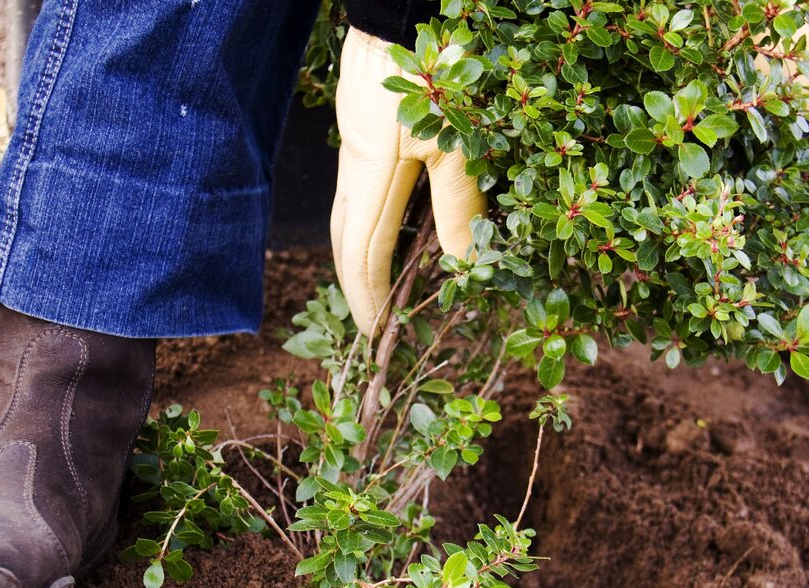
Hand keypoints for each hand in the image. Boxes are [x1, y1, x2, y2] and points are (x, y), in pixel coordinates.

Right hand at [330, 26, 485, 334]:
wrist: (396, 15)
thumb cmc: (432, 75)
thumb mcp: (455, 144)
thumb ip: (457, 206)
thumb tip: (463, 266)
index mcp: (371, 181)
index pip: (362, 257)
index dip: (369, 299)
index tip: (376, 335)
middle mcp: (353, 174)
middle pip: (345, 245)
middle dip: (356, 288)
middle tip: (371, 325)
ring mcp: (352, 155)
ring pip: (346, 222)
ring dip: (356, 261)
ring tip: (375, 291)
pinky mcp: (360, 138)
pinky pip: (354, 199)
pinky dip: (364, 230)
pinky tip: (384, 235)